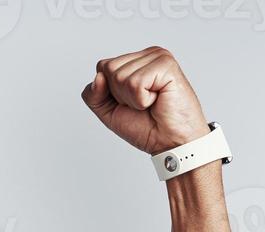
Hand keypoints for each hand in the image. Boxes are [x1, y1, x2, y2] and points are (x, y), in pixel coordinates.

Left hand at [81, 47, 209, 155]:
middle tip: (142, 103)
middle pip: (108, 69)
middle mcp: (147, 55)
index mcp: (135, 61)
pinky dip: (142, 100)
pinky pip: (136, 83)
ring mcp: (158, 57)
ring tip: (150, 102)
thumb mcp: (109, 112)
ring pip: (120, 76)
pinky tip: (157, 99)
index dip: (109, 92)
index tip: (131, 102)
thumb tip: (98, 77)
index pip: (102, 67)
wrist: (171, 142)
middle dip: (120, 95)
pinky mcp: (166, 65)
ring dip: (132, 99)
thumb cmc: (146, 127)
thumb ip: (94, 95)